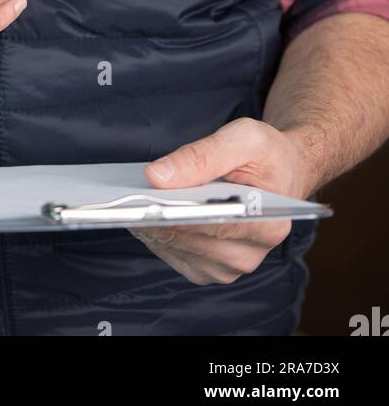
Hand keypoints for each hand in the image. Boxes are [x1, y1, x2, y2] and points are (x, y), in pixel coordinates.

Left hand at [130, 117, 319, 284]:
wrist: (281, 171)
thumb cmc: (266, 154)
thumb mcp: (242, 137)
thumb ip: (201, 155)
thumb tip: (156, 177)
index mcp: (269, 223)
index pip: (215, 222)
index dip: (178, 211)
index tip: (145, 200)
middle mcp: (251, 253)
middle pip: (192, 238)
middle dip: (158, 216)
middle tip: (125, 196)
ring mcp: (230, 266)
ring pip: (178, 249)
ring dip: (152, 226)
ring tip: (128, 201)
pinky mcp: (211, 268)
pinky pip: (174, 255)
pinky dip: (156, 235)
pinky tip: (141, 213)